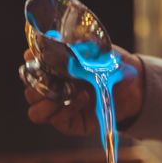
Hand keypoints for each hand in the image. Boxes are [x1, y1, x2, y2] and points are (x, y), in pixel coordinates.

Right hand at [23, 46, 144, 136]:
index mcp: (52, 68)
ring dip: (48, 101)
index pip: (29, 65)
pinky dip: (65, 109)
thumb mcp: (95, 50)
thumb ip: (76, 46)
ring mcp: (58, 108)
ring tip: (68, 91)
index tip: (35, 54)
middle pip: (29, 91)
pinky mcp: (68, 124)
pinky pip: (55, 120)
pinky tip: (82, 98)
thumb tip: (56, 38)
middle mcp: (52, 89)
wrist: (133, 88)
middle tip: (53, 77)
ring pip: (35, 111)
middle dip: (38, 85)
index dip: (30, 60)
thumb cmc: (112, 66)